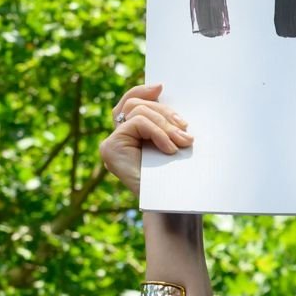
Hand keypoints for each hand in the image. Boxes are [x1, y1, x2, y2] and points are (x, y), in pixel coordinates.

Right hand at [100, 82, 191, 197]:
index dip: (143, 91)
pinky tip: (169, 149)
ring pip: (137, 110)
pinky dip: (157, 132)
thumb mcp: (172, 141)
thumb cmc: (178, 178)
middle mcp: (117, 138)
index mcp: (130, 136)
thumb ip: (163, 121)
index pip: (130, 102)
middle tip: (186, 130)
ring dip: (164, 124)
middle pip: (136, 104)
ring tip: (182, 142)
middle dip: (165, 113)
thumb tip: (161, 88)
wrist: (173, 209)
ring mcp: (111, 143)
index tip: (162, 87)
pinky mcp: (110, 148)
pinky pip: (137, 123)